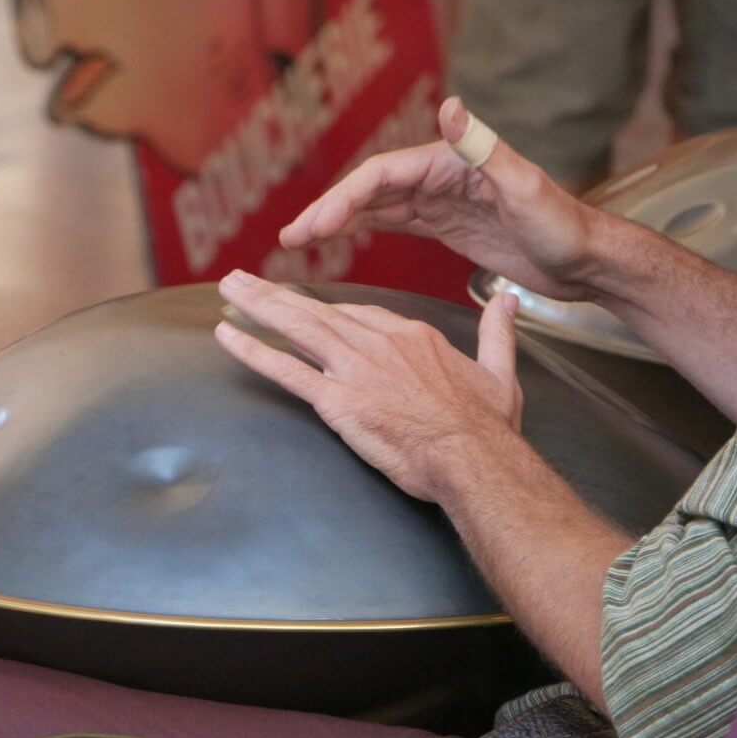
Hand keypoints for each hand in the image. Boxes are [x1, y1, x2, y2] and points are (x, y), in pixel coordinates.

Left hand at [215, 270, 522, 503]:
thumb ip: (498, 333)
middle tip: (242, 279)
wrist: (474, 459)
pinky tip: (228, 336)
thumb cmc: (488, 427)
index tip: (305, 305)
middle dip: (276, 294)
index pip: (359, 314)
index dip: (327, 310)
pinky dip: (255, 352)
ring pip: (298, 329)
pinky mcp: (338, 401)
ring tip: (229, 289)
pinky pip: (288, 371)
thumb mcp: (500, 372)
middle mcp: (378, 344)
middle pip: (318, 311)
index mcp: (412, 336)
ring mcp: (355, 370)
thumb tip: (508, 302)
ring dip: (258, 306)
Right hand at [278, 97, 601, 301]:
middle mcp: (441, 176)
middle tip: (291, 238)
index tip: (316, 225)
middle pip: (370, 190)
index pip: (383, 175)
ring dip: (337, 221)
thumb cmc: (563, 225)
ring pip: (375, 207)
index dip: (344, 198)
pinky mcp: (445, 226)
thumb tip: (449, 106)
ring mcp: (440, 201)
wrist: (585, 261)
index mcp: (452, 163)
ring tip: (299, 241)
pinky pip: (393, 223)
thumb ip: (485, 147)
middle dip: (328, 212)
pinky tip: (339, 242)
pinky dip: (362, 230)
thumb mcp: (525, 187)